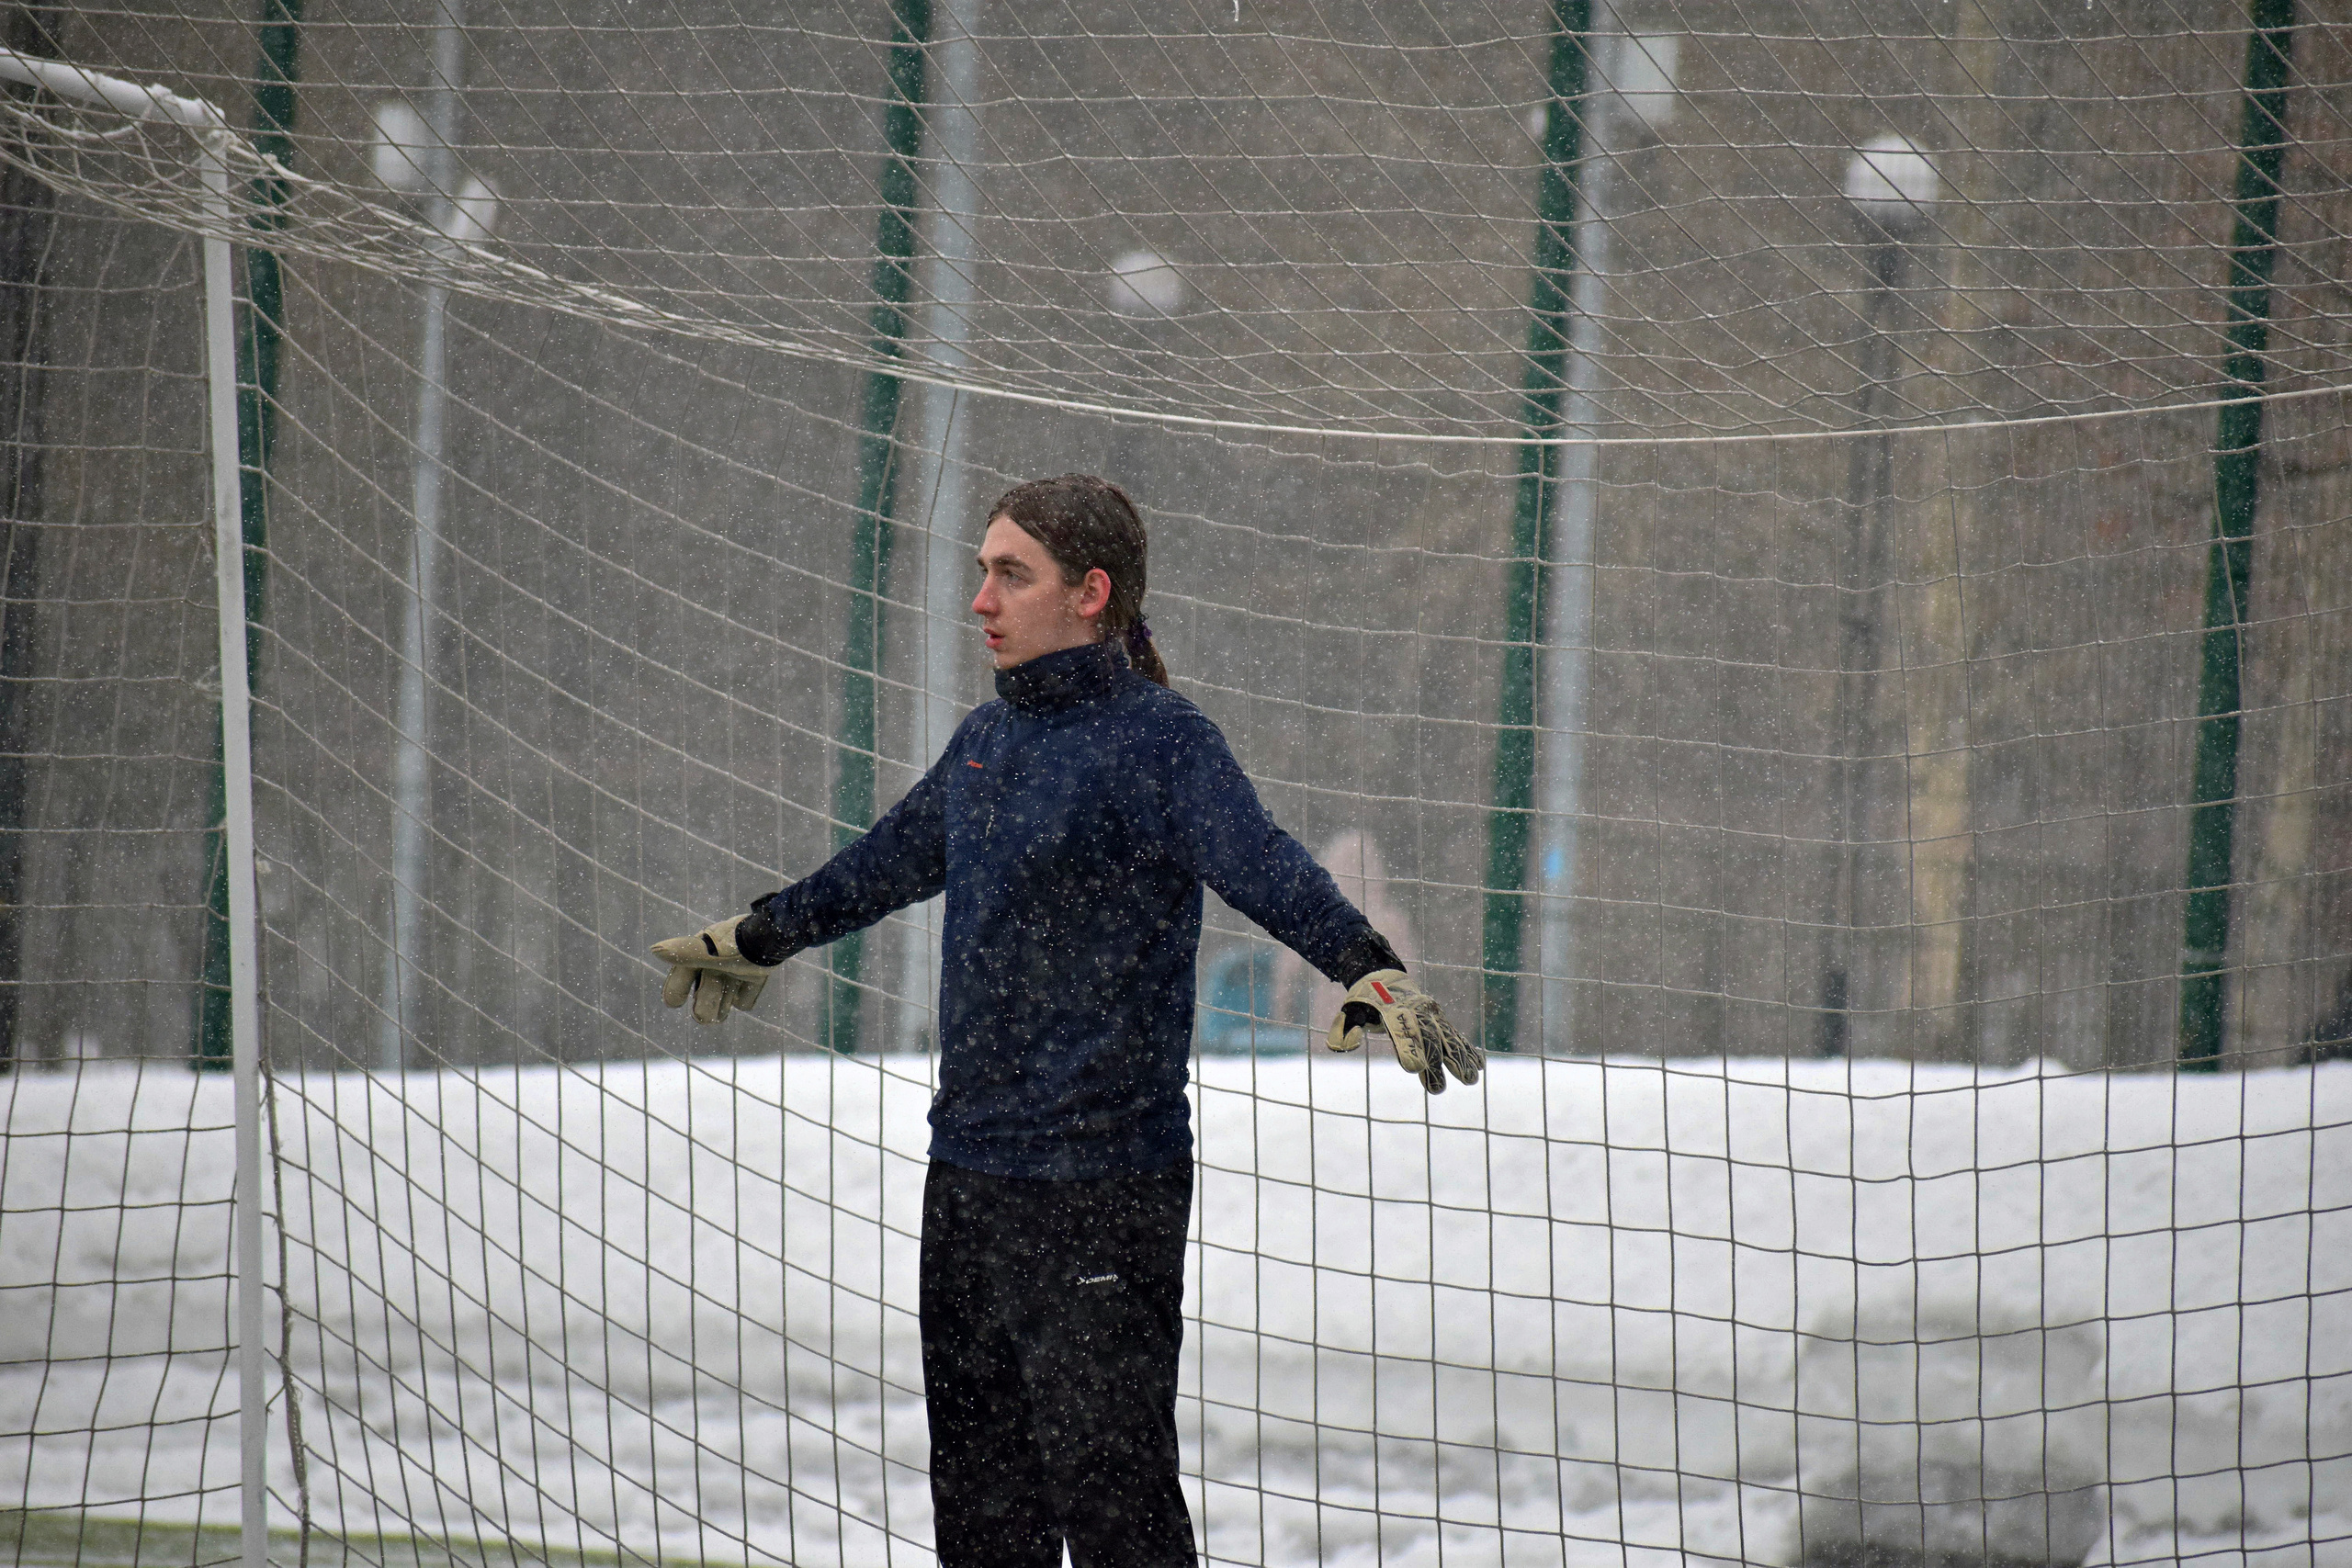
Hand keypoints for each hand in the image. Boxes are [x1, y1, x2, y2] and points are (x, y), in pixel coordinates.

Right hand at [652, 915, 772, 1024]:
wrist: (772, 938)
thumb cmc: (737, 944)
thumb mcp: (708, 951)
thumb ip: (684, 953)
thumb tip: (655, 950)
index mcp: (699, 956)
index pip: (679, 981)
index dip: (675, 991)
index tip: (675, 1001)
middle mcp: (714, 965)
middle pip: (704, 999)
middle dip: (707, 1003)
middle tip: (709, 1007)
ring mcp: (733, 973)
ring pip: (722, 1003)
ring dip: (723, 1004)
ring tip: (727, 998)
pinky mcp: (752, 979)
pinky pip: (745, 1000)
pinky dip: (747, 994)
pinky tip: (752, 981)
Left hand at [1325, 969, 1482, 1092]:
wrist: (1384, 979)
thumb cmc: (1365, 1002)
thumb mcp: (1349, 1012)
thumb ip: (1344, 1028)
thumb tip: (1343, 1044)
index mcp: (1392, 1011)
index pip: (1401, 1033)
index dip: (1407, 1050)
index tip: (1413, 1069)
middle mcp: (1416, 1013)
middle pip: (1429, 1040)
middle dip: (1437, 1064)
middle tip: (1441, 1088)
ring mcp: (1432, 1016)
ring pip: (1448, 1038)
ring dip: (1460, 1060)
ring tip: (1470, 1080)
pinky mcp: (1440, 1020)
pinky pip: (1456, 1035)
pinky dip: (1468, 1050)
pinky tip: (1479, 1066)